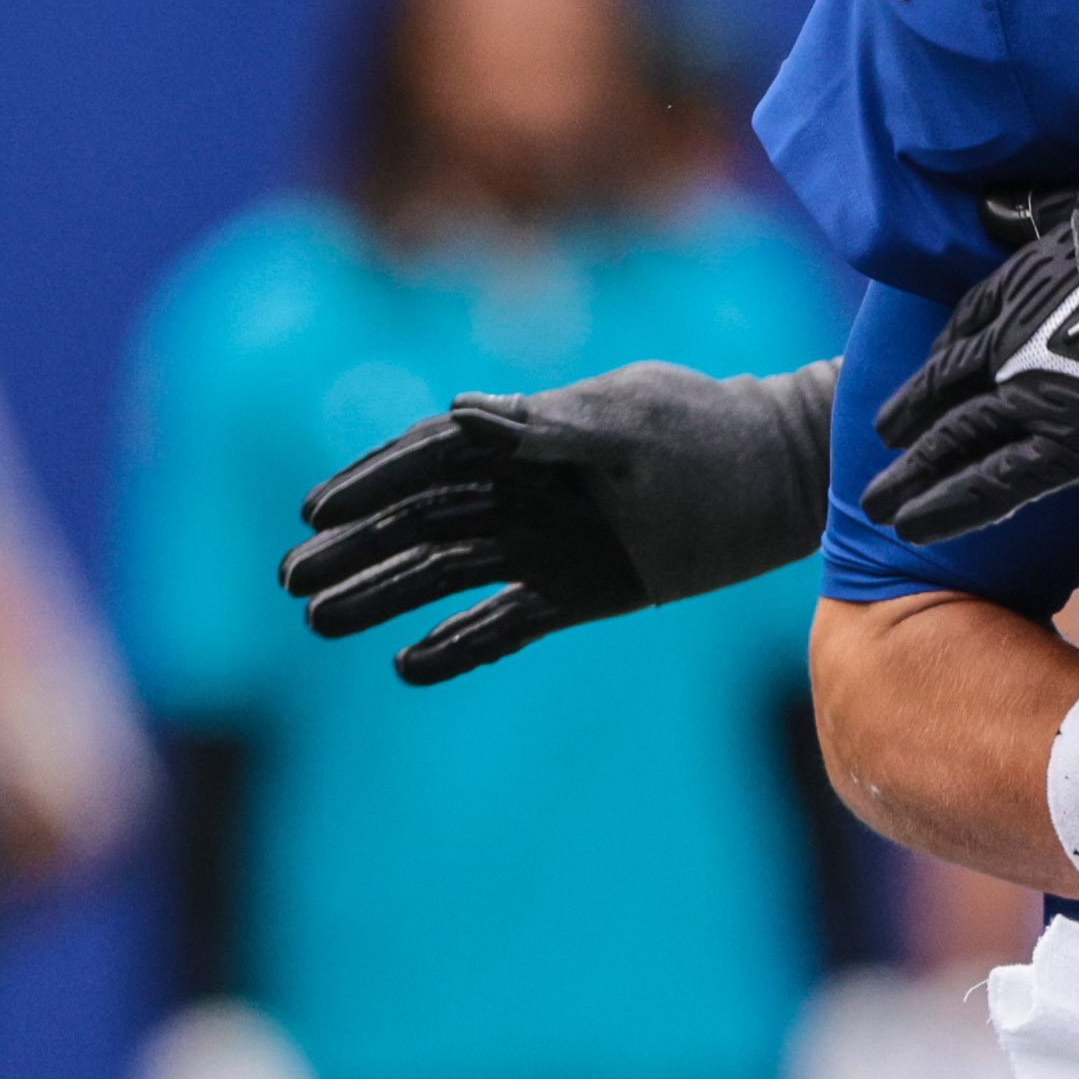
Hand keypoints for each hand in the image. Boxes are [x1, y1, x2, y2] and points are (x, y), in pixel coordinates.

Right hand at [284, 364, 837, 682]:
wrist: (787, 475)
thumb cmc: (710, 431)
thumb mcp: (632, 420)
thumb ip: (550, 427)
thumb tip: (464, 413)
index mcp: (524, 436)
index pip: (424, 459)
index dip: (366, 483)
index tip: (311, 512)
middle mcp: (523, 491)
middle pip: (417, 521)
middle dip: (354, 548)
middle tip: (290, 580)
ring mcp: (548, 543)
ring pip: (446, 573)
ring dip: (384, 597)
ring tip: (320, 622)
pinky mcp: (581, 591)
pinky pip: (505, 622)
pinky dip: (459, 644)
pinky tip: (408, 665)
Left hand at [867, 170, 1078, 540]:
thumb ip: (1043, 210)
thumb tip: (991, 208)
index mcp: (1019, 284)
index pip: (966, 324)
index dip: (945, 352)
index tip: (931, 371)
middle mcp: (1013, 344)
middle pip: (947, 387)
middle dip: (909, 417)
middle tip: (882, 441)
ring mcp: (1036, 397)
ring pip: (956, 443)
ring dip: (912, 475)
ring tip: (877, 504)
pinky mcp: (1072, 447)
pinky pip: (999, 485)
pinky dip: (953, 508)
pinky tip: (915, 527)